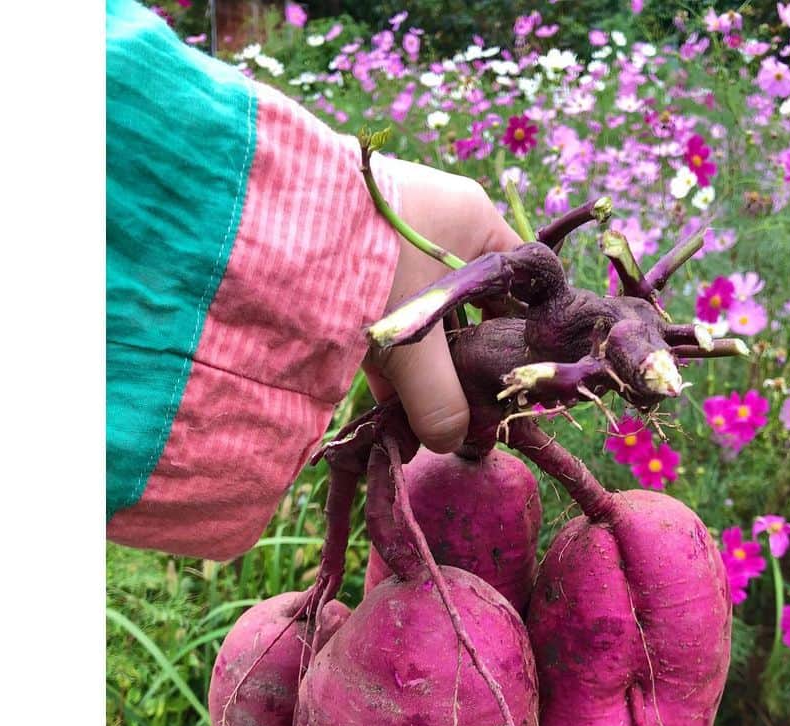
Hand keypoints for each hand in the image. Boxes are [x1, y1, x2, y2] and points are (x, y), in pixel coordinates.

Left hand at [362, 157, 521, 452]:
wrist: (266, 221)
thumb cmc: (367, 265)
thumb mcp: (412, 341)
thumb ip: (439, 397)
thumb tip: (451, 440)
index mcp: (474, 220)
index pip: (520, 282)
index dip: (522, 332)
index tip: (514, 378)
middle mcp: (439, 220)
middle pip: (469, 304)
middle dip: (463, 359)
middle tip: (466, 404)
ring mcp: (393, 237)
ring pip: (424, 313)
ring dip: (422, 363)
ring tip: (424, 411)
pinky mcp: (354, 255)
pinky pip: (386, 311)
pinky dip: (388, 351)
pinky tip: (389, 398)